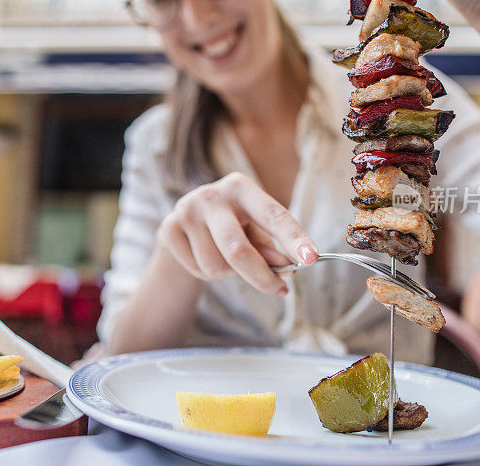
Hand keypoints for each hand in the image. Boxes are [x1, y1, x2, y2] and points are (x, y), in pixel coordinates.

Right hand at [157, 172, 317, 295]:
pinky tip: (203, 256)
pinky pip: (197, 270)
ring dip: (228, 273)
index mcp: (241, 187)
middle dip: (261, 277)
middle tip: (281, 291)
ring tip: (225, 257)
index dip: (294, 238)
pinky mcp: (168, 228)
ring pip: (216, 266)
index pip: (273, 215)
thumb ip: (270, 246)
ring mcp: (186, 210)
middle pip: (238, 249)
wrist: (185, 222)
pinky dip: (207, 274)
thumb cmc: (232, 225)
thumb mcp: (255, 230)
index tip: (311, 258)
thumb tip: (286, 265)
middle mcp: (212, 195)